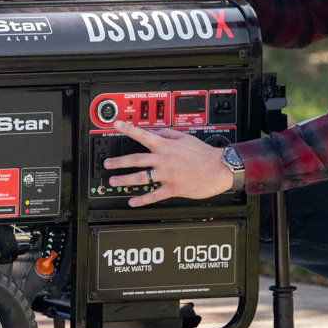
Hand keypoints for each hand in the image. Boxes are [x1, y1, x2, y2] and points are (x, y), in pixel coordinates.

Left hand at [102, 120, 232, 206]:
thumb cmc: (204, 154)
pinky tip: (132, 201)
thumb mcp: (185, 137)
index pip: (143, 134)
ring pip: (141, 177)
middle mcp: (164, 159)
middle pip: (136, 159)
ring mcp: (167, 175)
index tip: (116, 125)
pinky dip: (142, 199)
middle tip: (107, 164)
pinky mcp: (173, 188)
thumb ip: (168, 133)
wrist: (220, 168)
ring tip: (113, 181)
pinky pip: (154, 195)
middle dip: (119, 162)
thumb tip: (154, 130)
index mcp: (166, 145)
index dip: (128, 129)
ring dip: (125, 180)